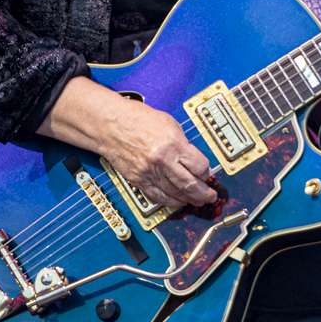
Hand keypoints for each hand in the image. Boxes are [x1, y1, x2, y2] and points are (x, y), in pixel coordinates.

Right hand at [95, 94, 216, 208]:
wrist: (111, 125)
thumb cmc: (137, 119)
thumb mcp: (169, 124)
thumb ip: (182, 143)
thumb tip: (193, 159)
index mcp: (173, 144)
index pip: (199, 167)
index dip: (206, 173)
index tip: (207, 174)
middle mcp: (162, 161)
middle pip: (189, 185)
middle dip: (203, 194)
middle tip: (209, 197)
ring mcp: (149, 173)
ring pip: (174, 195)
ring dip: (188, 200)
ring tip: (196, 201)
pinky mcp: (138, 180)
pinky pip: (158, 197)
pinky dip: (170, 202)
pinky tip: (178, 201)